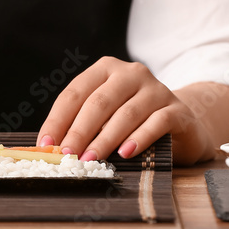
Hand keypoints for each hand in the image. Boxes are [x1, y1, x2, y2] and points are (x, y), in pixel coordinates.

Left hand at [37, 57, 213, 163]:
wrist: (183, 124)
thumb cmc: (134, 121)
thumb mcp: (106, 117)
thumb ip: (84, 125)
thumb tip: (52, 148)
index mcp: (106, 69)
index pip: (75, 93)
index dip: (58, 120)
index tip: (45, 145)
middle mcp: (131, 73)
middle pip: (99, 102)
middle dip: (79, 131)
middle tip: (67, 154)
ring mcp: (156, 89)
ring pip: (126, 113)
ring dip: (105, 139)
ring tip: (91, 159)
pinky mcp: (177, 109)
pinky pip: (156, 122)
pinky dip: (139, 138)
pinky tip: (125, 154)